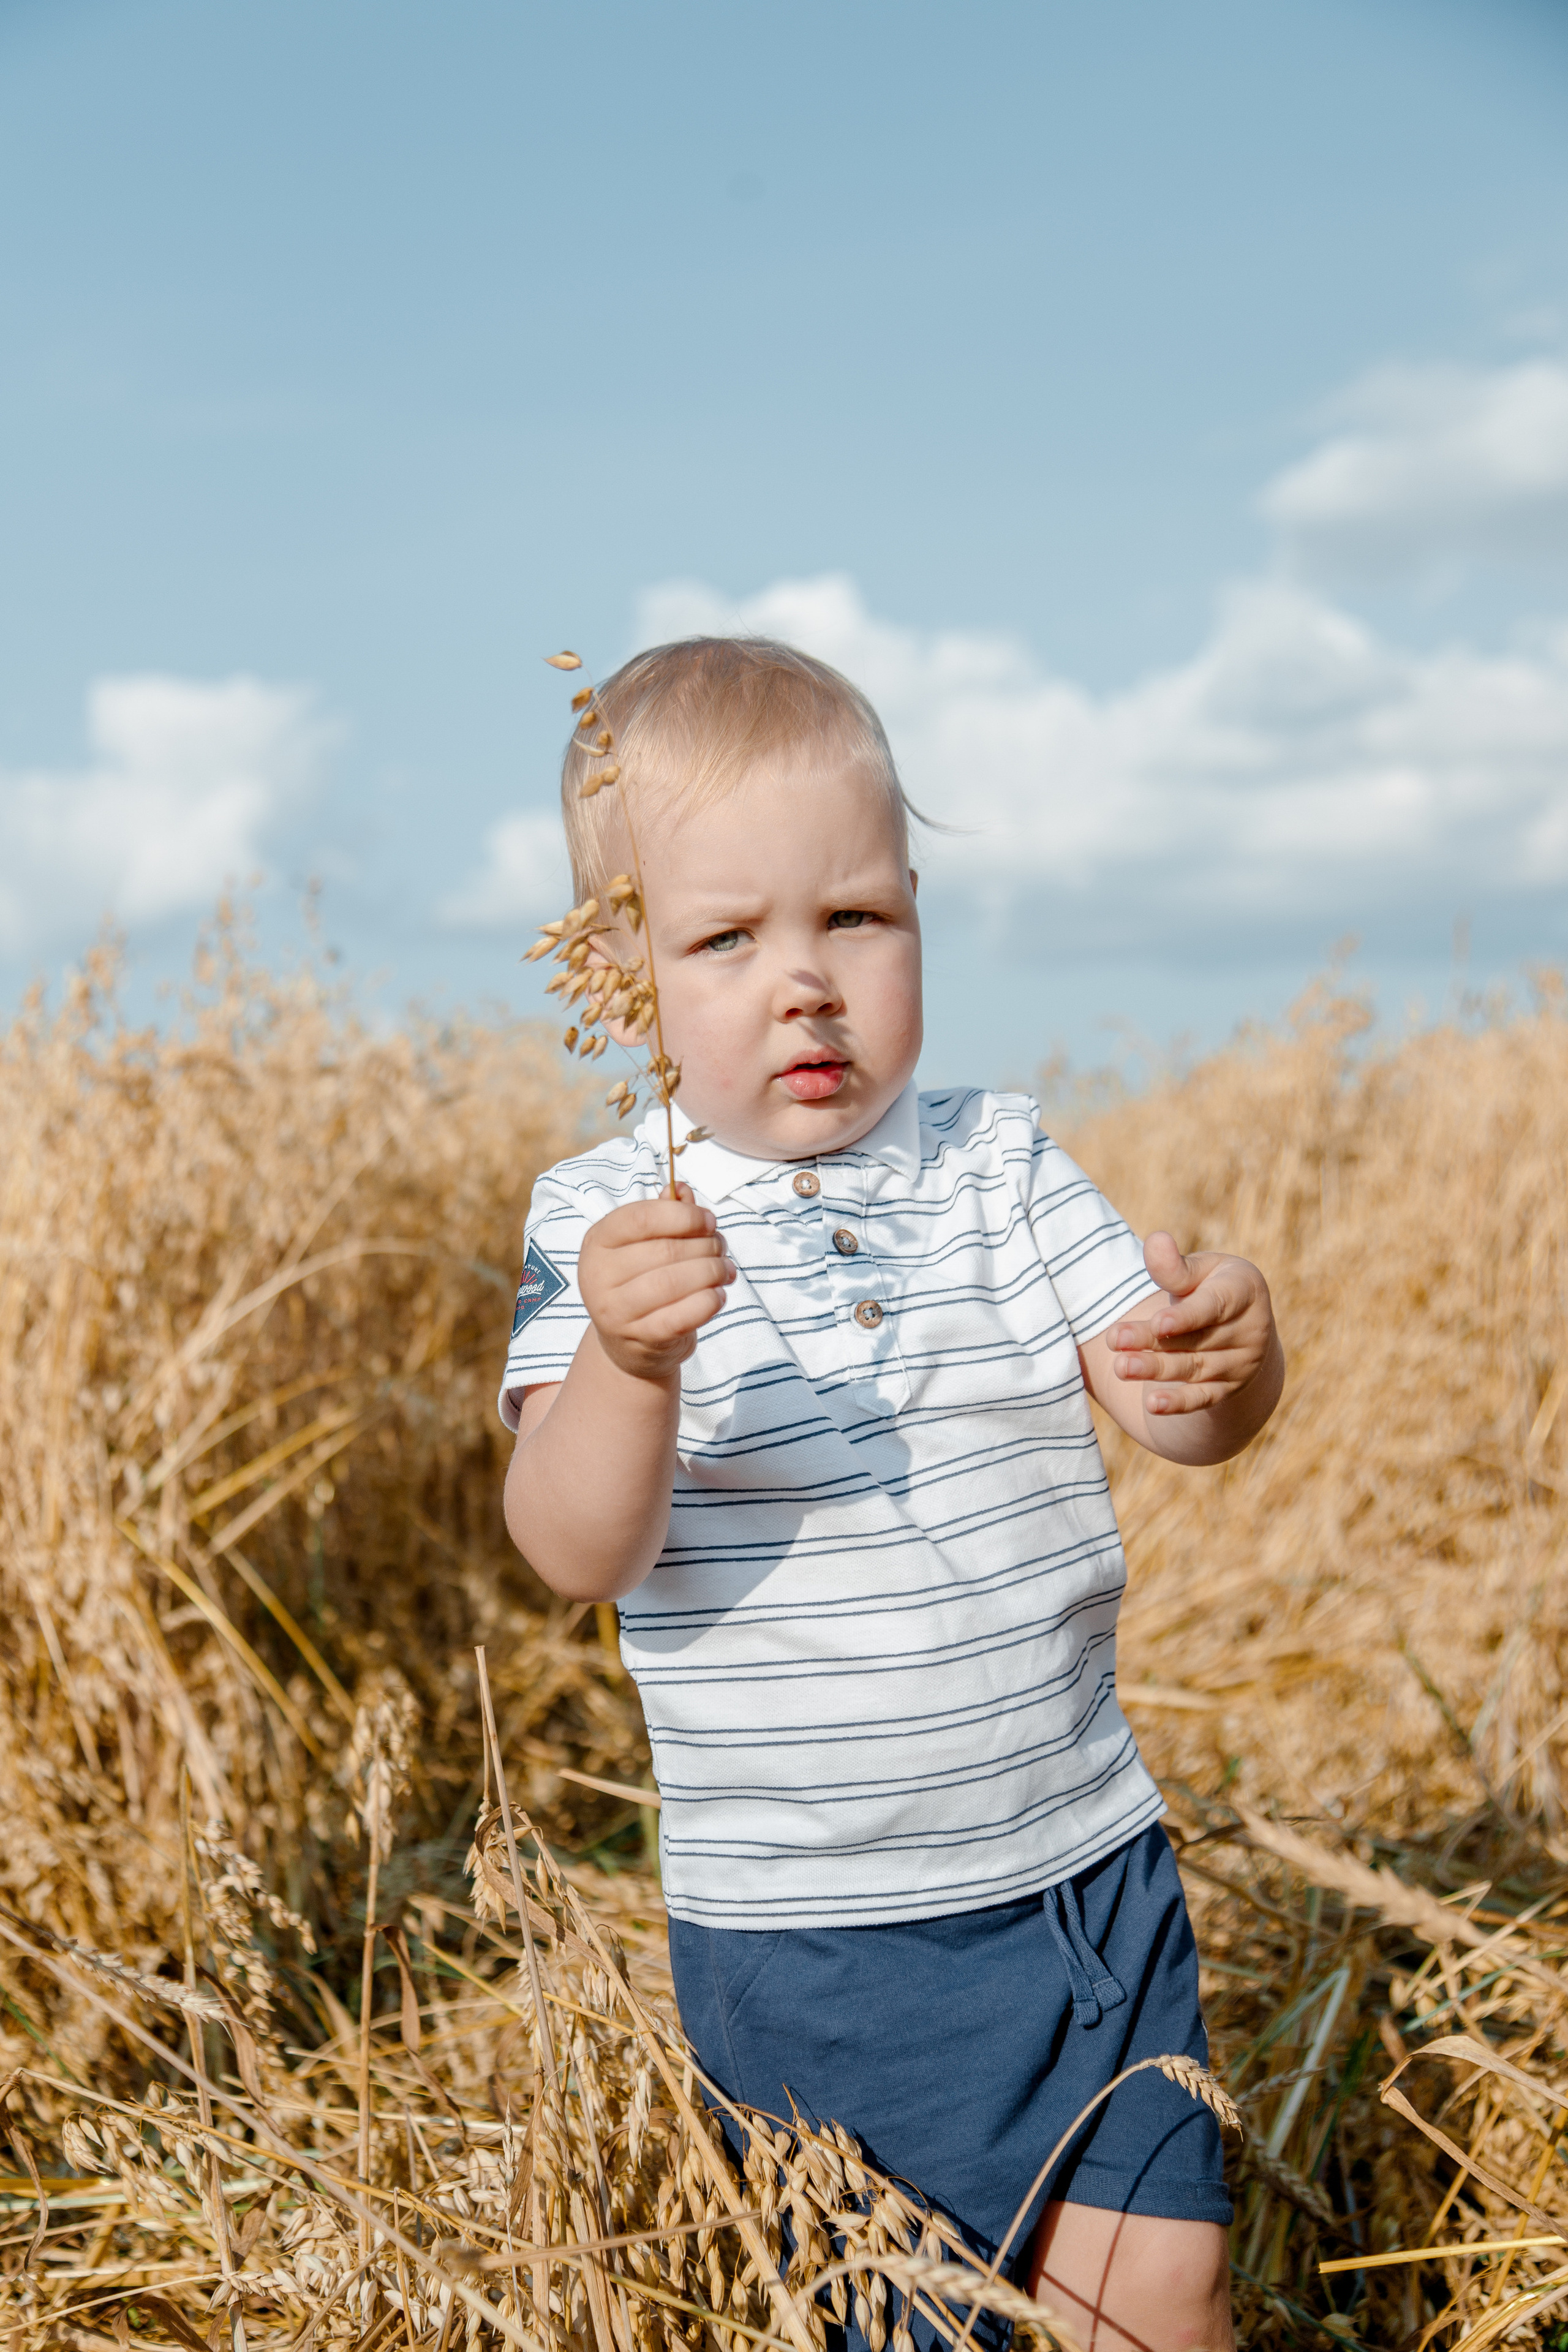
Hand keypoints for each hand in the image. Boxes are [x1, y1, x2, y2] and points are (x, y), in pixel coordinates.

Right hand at [578, 1185, 736, 1383]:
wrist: (629, 1343)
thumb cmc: (641, 1282)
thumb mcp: (645, 1244)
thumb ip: (664, 1214)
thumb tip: (682, 1190)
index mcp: (598, 1241)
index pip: (641, 1218)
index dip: (683, 1216)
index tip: (709, 1221)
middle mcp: (598, 1275)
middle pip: (664, 1251)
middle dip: (705, 1245)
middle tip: (721, 1248)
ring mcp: (615, 1311)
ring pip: (671, 1283)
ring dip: (710, 1272)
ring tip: (725, 1270)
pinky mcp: (639, 1339)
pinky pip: (680, 1317)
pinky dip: (707, 1302)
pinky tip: (718, 1295)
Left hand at [1107, 1232, 1276, 1417]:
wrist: (1239, 1327)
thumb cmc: (1210, 1288)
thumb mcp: (1198, 1270)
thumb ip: (1175, 1266)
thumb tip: (1156, 1241)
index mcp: (1245, 1289)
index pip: (1215, 1306)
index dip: (1187, 1317)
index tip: (1158, 1324)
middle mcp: (1250, 1329)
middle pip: (1195, 1339)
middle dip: (1153, 1341)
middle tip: (1115, 1339)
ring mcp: (1241, 1363)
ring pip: (1193, 1369)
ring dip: (1155, 1370)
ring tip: (1121, 1366)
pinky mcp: (1228, 1389)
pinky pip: (1202, 1399)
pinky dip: (1178, 1403)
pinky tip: (1153, 1405)